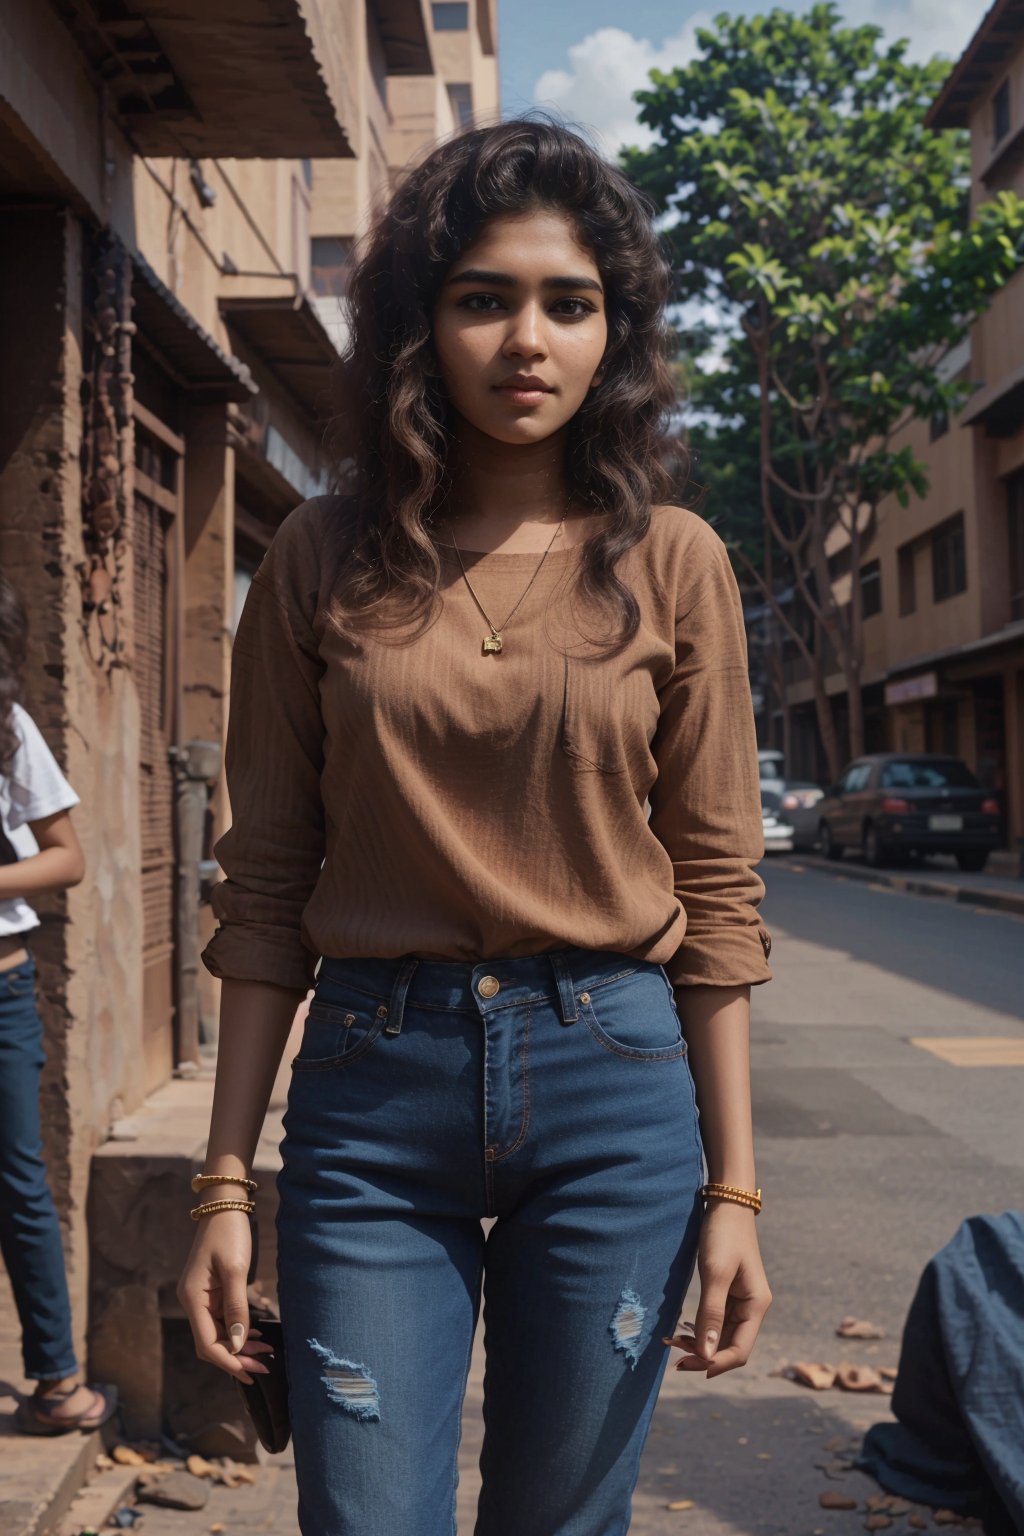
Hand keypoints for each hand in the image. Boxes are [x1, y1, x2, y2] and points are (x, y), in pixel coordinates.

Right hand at [176, 1211, 273, 1385]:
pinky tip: (254, 1334)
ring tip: (263, 1352)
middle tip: (263, 1366)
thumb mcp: (235, 1270)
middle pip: (211, 1342)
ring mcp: (202, 1297)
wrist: (225, 1204)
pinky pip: (222, 1319)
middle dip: (235, 1357)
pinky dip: (237, 1329)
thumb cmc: (229, 1233)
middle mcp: (193, 1302)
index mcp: (192, 1299)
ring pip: (218, 1333)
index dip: (229, 1361)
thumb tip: (238, 1344)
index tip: (252, 1371)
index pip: (207, 1344)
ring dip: (238, 1345)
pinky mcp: (212, 1292)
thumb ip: (237, 1308)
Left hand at [664, 1202, 771, 1378]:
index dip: (714, 1363)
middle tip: (673, 1358)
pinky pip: (715, 1322)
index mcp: (756, 1306)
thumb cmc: (723, 1235)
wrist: (726, 1204)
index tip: (685, 1365)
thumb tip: (705, 1355)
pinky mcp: (728, 1294)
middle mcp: (752, 1308)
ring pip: (721, 1336)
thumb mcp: (715, 1274)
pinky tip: (682, 1332)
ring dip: (700, 1345)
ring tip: (673, 1343)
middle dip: (703, 1356)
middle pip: (730, 1346)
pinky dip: (700, 1330)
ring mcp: (740, 1301)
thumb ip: (710, 1314)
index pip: (740, 1351)